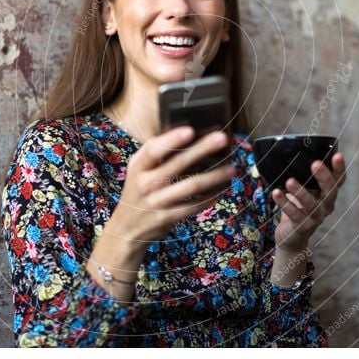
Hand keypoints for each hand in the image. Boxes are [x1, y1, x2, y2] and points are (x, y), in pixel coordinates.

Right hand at [108, 125, 236, 243]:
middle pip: (177, 164)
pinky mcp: (166, 218)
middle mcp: (144, 183)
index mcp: (138, 166)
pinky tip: (221, 189)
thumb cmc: (139, 191)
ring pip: (190, 186)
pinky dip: (210, 197)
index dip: (172, 140)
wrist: (126, 229)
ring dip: (214, 176)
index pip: (153, 149)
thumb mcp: (139, 171)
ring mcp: (155, 202)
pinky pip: (193, 206)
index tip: (191, 130)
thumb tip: (188, 133)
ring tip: (231, 169)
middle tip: (222, 138)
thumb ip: (156, 155)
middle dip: (202, 149)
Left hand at [271, 153, 346, 252]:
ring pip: (311, 205)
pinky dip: (284, 203)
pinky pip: (294, 215)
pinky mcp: (302, 227)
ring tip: (289, 181)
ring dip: (300, 192)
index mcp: (328, 194)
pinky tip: (276, 193)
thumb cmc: (298, 207)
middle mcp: (326, 206)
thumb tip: (290, 152)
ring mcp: (316, 218)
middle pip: (330, 191)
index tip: (337, 155)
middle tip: (315, 163)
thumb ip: (303, 176)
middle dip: (324, 177)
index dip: (339, 168)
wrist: (292, 236)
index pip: (339, 180)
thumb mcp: (304, 190)